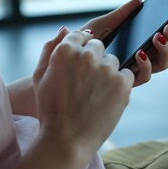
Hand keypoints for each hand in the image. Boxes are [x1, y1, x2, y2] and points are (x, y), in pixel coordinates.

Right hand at [32, 27, 134, 156]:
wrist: (66, 140)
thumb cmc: (50, 110)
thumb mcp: (40, 77)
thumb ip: (51, 49)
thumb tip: (65, 28)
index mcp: (66, 50)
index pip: (82, 35)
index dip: (83, 49)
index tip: (81, 64)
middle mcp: (87, 56)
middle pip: (99, 46)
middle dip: (95, 60)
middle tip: (87, 84)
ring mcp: (106, 69)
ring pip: (114, 61)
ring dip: (108, 73)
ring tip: (95, 95)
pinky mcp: (123, 83)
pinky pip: (127, 75)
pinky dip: (120, 86)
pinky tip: (107, 100)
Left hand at [81, 0, 167, 86]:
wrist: (65, 64)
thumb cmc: (83, 45)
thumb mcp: (101, 24)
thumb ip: (121, 14)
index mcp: (140, 42)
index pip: (165, 35)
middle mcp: (142, 57)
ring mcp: (136, 70)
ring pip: (162, 64)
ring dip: (165, 50)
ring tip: (157, 36)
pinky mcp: (127, 82)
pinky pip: (144, 76)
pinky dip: (145, 64)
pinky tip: (139, 53)